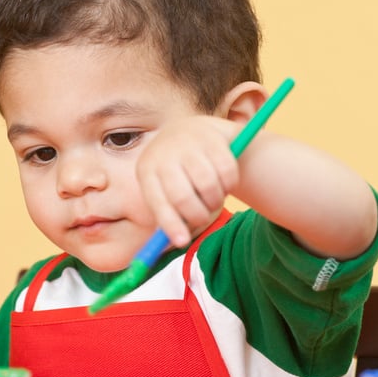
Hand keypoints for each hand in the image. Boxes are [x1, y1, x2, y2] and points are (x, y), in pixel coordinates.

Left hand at [136, 115, 241, 246]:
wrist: (191, 131)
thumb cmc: (178, 174)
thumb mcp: (166, 191)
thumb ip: (170, 219)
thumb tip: (174, 245)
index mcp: (147, 171)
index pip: (158, 202)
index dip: (170, 225)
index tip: (183, 242)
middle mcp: (164, 154)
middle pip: (182, 196)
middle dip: (197, 215)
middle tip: (205, 218)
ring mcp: (188, 143)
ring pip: (207, 185)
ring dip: (215, 200)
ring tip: (213, 198)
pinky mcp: (212, 139)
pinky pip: (226, 172)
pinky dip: (230, 184)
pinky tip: (224, 183)